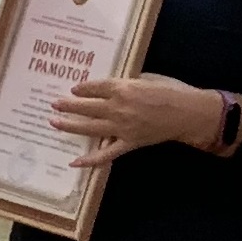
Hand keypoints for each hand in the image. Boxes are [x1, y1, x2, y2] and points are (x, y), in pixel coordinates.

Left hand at [50, 73, 231, 167]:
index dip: (81, 88)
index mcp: (122, 88)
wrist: (188, 113)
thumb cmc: (172, 90)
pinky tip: (74, 162)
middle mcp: (118, 107)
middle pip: (86, 106)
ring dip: (70, 125)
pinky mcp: (129, 143)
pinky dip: (90, 160)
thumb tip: (116, 86)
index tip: (73, 89)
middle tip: (54, 104)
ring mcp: (122, 127)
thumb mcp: (148, 78)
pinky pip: (106, 154)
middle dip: (68, 105)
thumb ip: (129, 82)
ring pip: (89, 127)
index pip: (94, 87)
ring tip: (54, 123)